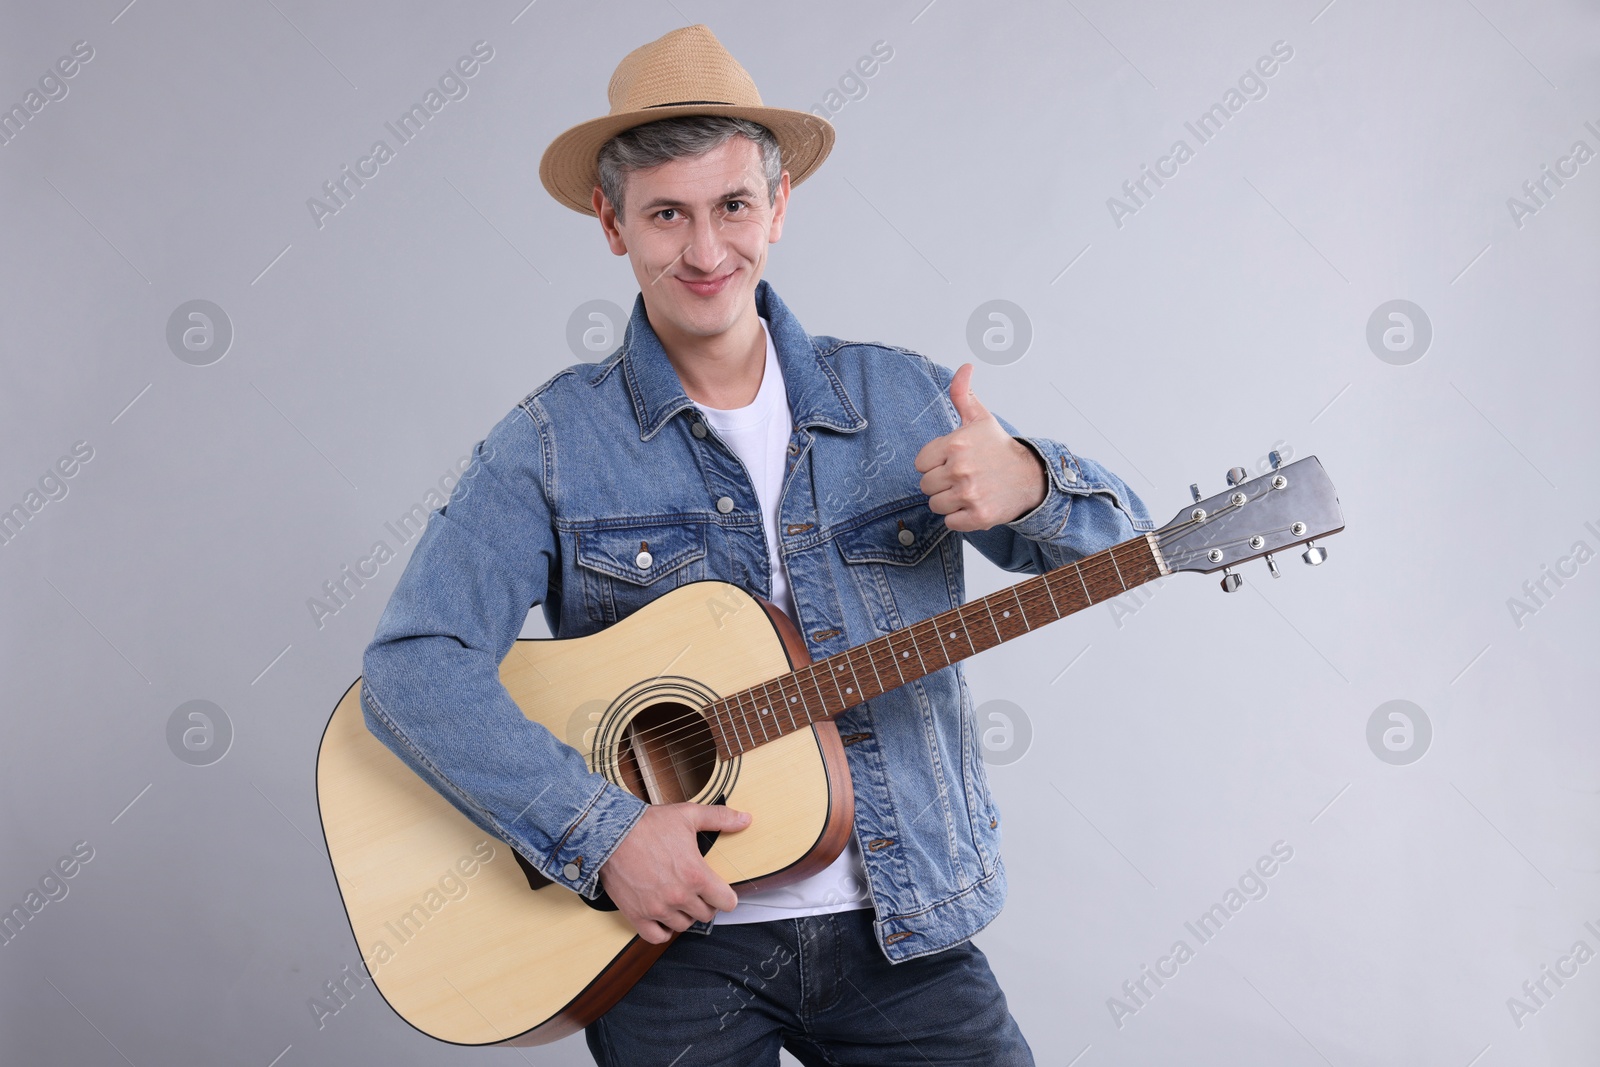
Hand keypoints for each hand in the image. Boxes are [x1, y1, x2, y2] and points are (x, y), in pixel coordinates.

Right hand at [599, 803, 751, 943]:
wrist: (610, 833)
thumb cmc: (648, 824)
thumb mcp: (688, 815)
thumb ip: (720, 818)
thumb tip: (746, 819)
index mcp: (696, 875)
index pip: (726, 902)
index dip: (726, 896)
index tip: (719, 891)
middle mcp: (679, 896)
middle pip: (706, 915)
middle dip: (705, 904)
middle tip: (696, 891)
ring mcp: (658, 908)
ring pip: (683, 926)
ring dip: (684, 915)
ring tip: (678, 899)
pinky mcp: (637, 915)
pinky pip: (656, 937)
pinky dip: (662, 931)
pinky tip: (663, 918)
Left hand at [914, 363, 1047, 531]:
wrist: (1031, 477)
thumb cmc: (999, 448)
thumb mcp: (980, 418)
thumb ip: (962, 394)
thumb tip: (964, 367)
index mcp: (955, 444)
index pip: (921, 463)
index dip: (934, 464)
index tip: (951, 462)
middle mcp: (960, 469)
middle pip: (925, 486)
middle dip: (941, 483)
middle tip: (962, 478)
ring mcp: (969, 494)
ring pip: (935, 505)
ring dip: (949, 501)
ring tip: (968, 491)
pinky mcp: (977, 516)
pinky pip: (950, 522)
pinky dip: (959, 518)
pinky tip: (974, 504)